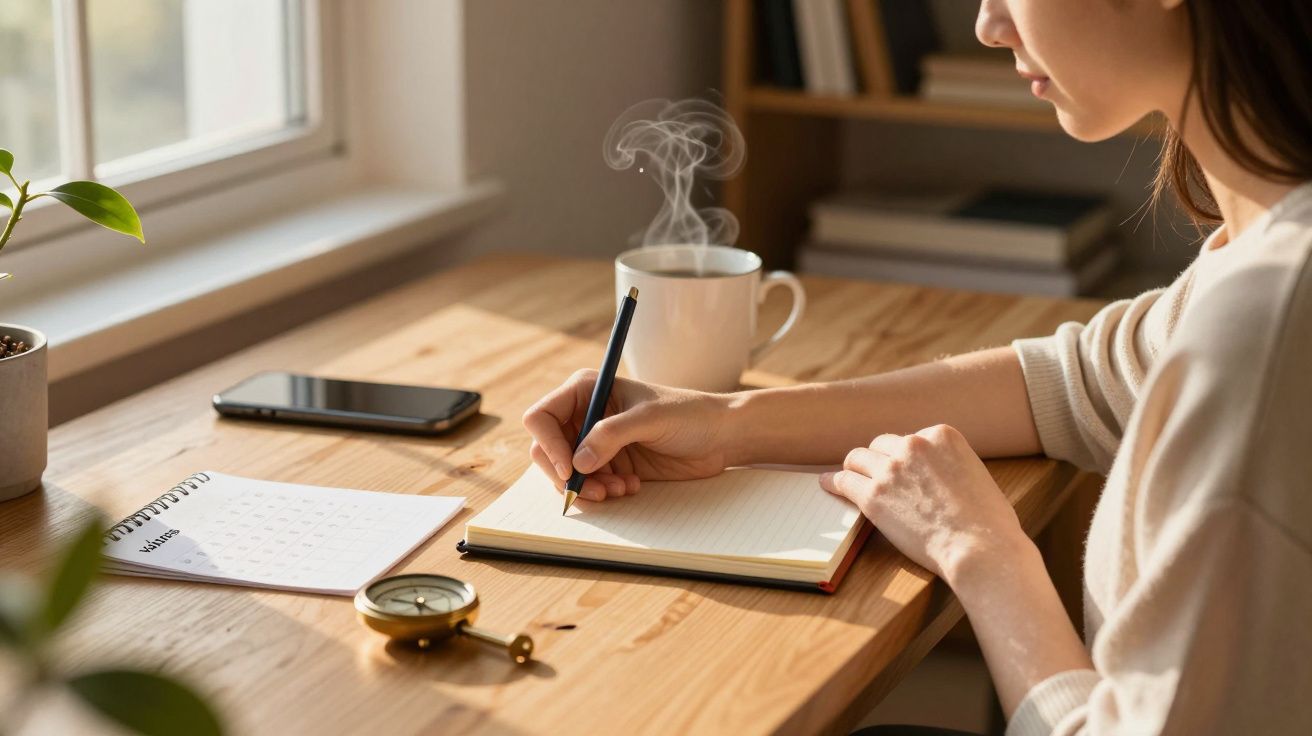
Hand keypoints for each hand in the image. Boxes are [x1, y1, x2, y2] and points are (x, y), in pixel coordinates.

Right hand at [522, 370, 733, 501]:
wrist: (719, 437)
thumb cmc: (689, 414)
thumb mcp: (650, 419)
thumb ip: (611, 435)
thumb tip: (577, 463)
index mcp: (587, 390)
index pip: (542, 417)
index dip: (548, 445)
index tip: (570, 470)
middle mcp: (585, 415)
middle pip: (546, 450)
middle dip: (566, 474)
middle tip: (595, 491)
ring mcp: (595, 442)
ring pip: (566, 473)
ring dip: (589, 487)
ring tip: (621, 488)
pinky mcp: (609, 465)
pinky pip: (588, 485)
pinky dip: (603, 491)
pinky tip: (631, 486)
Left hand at [818, 424, 1026, 579]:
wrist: (980, 549)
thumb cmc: (988, 523)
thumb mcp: (975, 474)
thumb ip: (950, 464)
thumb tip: (934, 473)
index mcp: (941, 434)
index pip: (910, 438)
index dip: (906, 458)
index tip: (903, 471)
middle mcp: (913, 445)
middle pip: (881, 445)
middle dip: (879, 460)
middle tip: (874, 475)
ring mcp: (891, 469)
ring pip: (857, 459)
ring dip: (854, 469)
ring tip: (847, 477)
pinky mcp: (873, 496)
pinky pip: (843, 482)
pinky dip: (833, 482)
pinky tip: (827, 484)